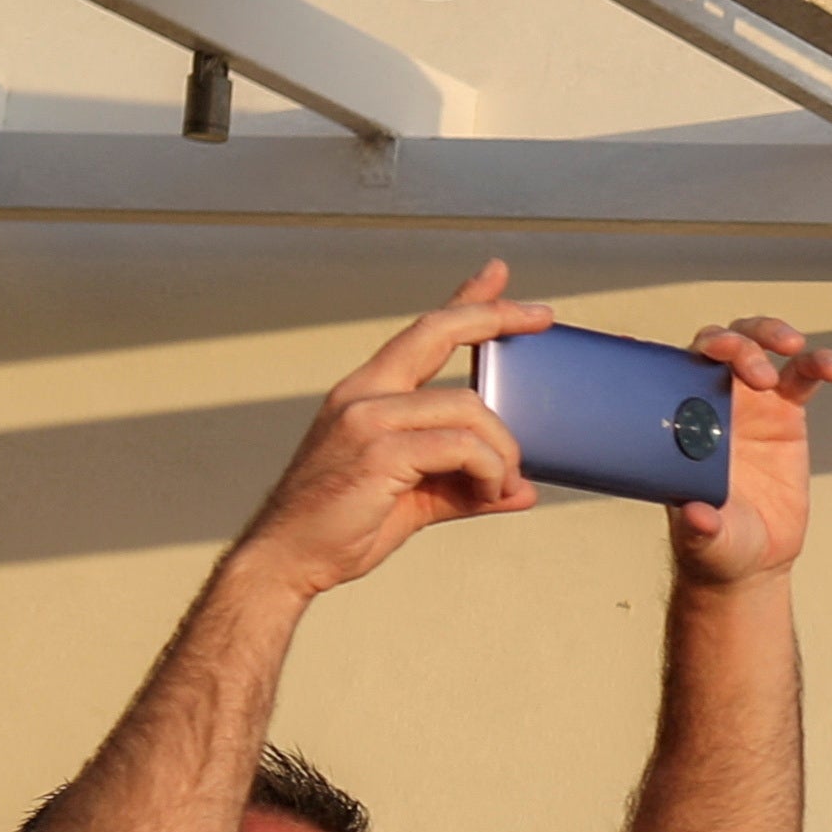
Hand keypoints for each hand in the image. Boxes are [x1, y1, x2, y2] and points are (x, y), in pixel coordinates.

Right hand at [231, 266, 547, 591]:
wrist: (291, 558)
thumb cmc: (345, 525)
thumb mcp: (417, 498)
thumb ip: (469, 486)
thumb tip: (523, 490)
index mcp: (369, 394)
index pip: (423, 331)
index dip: (464, 300)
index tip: (497, 273)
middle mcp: (364, 394)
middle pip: (438, 333)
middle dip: (494, 316)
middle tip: (541, 317)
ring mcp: (366, 417)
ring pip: (468, 407)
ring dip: (502, 450)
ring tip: (503, 485)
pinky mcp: (377, 449)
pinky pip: (461, 445)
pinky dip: (488, 470)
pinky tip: (490, 491)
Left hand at [672, 312, 831, 584]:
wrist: (753, 557)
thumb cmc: (717, 544)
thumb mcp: (705, 541)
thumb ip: (699, 529)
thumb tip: (697, 516)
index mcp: (680, 423)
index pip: (676, 369)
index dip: (689, 354)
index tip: (707, 356)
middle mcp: (711, 404)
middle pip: (718, 346)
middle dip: (736, 344)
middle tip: (756, 369)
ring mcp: (750, 405)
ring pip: (757, 348)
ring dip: (772, 336)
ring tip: (794, 347)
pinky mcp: (785, 414)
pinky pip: (802, 377)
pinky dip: (818, 365)